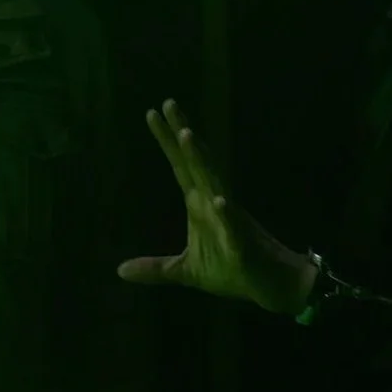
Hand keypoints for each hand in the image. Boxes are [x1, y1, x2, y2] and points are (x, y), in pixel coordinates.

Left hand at [117, 99, 317, 315]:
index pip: (180, 167)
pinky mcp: (242, 244)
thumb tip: (119, 270)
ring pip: (213, 184)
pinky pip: (234, 227)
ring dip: (201, 160)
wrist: (272, 288)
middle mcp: (214, 204)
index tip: (152, 113)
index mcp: (200, 206)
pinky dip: (227, 214)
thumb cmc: (232, 272)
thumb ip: (155, 268)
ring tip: (187, 135)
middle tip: (168, 103)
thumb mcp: (185, 271)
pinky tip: (220, 200)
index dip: (167, 142)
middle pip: (195, 164)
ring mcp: (230, 220)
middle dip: (182, 134)